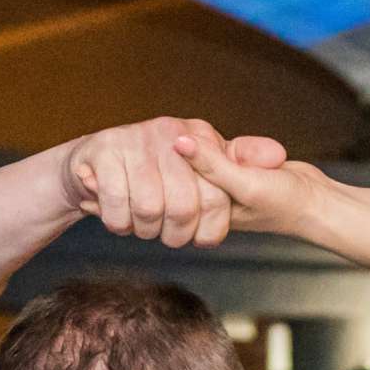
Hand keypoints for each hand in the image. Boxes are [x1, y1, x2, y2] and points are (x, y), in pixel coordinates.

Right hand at [62, 117, 292, 248]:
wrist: (92, 163)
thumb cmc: (156, 172)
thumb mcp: (206, 165)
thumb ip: (241, 162)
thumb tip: (277, 156)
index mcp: (200, 134)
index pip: (216, 197)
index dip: (208, 231)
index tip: (197, 238)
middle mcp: (169, 131)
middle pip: (183, 209)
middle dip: (173, 234)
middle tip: (164, 234)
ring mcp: (134, 139)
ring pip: (149, 211)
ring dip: (143, 230)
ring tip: (140, 222)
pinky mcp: (103, 151)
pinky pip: (117, 205)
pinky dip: (118, 221)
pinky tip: (119, 215)